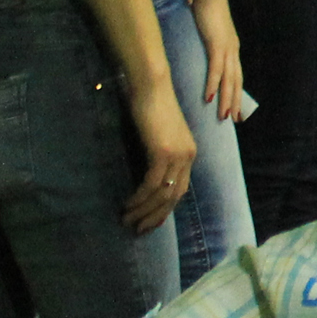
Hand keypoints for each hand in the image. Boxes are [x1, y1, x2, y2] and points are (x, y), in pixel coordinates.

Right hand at [121, 75, 197, 234]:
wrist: (152, 88)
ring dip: (144, 211)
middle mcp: (188, 156)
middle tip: (138, 229)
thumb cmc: (151, 109)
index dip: (165, 209)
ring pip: (162, 194)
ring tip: (127, 221)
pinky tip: (128, 205)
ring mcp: (177, 155)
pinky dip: (140, 198)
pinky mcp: (163, 152)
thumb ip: (158, 156)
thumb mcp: (159, 137)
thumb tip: (147, 179)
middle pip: (173, 197)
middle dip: (155, 216)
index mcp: (189, 154)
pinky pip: (151, 184)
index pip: (180, 190)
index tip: (151, 223)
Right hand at [194, 0, 245, 122]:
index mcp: (231, 50)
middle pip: (236, 82)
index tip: (236, 110)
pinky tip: (209, 97)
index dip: (236, 93)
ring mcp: (226, 48)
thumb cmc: (207, 13)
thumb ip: (208, 46)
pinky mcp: (217, 45)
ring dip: (225, 99)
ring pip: (228, 80)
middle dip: (234, 102)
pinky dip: (213, 84)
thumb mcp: (209, 34)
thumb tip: (200, 56)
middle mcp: (233, 51)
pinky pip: (216, 69)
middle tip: (233, 120)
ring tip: (222, 116)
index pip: (237, 76)